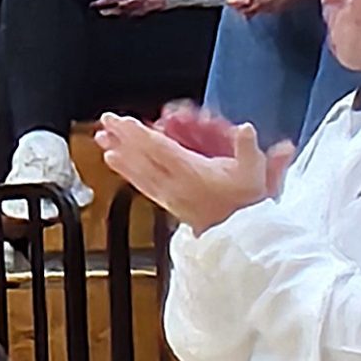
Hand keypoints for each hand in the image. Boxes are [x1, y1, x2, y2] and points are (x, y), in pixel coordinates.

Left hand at [96, 111, 290, 233]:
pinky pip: (144, 186)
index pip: (158, 149)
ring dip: (120, 157)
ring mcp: (170, 197)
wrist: (242, 240)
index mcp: (192, 173)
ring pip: (139, 173)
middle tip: (104, 124)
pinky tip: (120, 167)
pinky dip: (129, 174)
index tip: (120, 120)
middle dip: (122, 139)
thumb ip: (249, 149)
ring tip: (104, 144)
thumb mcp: (256, 175)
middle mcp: (175, 186)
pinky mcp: (170, 205)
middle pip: (142, 158)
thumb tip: (246, 129)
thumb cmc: (248, 207)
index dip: (137, 133)